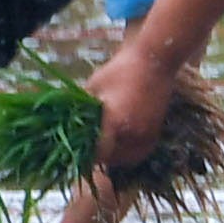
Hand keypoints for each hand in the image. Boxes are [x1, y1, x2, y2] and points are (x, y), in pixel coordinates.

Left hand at [85, 42, 181, 170]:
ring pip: (127, 159)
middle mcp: (134, 134)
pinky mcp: (156, 134)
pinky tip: (119, 146)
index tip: (73, 152)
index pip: (97, 152)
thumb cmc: (120, 70)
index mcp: (115, 122)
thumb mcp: (93, 87)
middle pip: (111, 159)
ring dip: (114, 157)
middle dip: (98, 156)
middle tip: (86, 149)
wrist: (155, 63)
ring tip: (103, 148)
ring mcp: (148, 136)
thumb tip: (67, 123)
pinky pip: (139, 154)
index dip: (84, 154)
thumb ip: (82, 109)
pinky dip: (128, 154)